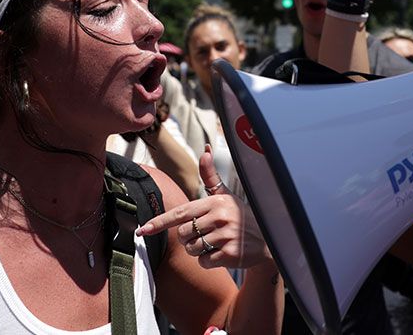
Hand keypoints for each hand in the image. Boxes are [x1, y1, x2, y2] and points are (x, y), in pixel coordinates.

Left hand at [137, 146, 272, 268]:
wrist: (269, 238)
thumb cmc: (241, 216)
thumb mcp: (226, 195)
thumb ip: (211, 176)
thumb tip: (205, 150)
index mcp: (214, 202)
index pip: (180, 213)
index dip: (159, 222)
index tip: (142, 230)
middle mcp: (219, 217)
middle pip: (183, 234)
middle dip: (189, 238)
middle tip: (206, 234)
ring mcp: (225, 236)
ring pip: (192, 249)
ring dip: (199, 250)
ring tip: (215, 243)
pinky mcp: (231, 254)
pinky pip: (204, 262)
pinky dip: (209, 261)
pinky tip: (222, 253)